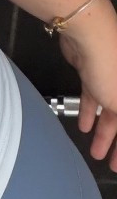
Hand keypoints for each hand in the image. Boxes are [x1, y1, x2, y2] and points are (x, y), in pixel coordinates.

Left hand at [57, 0, 116, 170]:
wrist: (88, 34)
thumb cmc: (112, 66)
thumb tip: (116, 123)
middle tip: (111, 164)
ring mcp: (113, 79)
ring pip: (111, 111)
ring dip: (104, 132)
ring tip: (96, 152)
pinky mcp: (94, 73)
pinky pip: (95, 99)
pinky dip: (91, 113)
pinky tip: (85, 127)